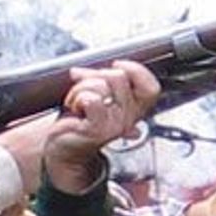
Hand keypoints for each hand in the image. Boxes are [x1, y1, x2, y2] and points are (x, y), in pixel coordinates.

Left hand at [39, 60, 158, 190]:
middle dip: (94, 76)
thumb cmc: (79, 121)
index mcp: (133, 109)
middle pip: (120, 77)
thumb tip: (93, 68)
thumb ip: (102, 79)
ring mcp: (115, 125)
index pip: (151, 87)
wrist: (64, 149)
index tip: (117, 66)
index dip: (135, 70)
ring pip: (101, 85)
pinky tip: (75, 108)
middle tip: (85, 90)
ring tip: (77, 103)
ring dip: (80, 89)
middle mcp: (128, 118)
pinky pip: (90, 99)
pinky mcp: (98, 129)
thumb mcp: (97, 94)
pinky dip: (76, 98)